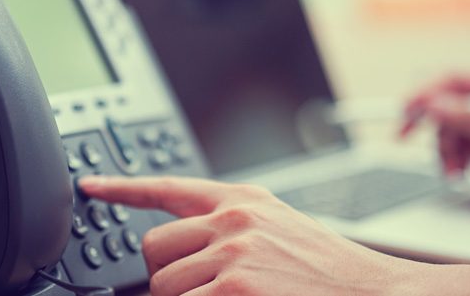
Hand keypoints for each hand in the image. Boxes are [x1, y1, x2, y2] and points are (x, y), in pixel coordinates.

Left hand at [78, 175, 416, 295]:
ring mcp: (233, 256)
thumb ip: (234, 230)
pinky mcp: (233, 290)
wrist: (378, 295)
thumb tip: (187, 249)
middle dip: (166, 278)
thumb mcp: (282, 232)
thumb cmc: (332, 275)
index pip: (171, 188)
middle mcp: (235, 221)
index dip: (123, 188)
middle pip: (154, 248)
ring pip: (162, 285)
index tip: (91, 186)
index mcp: (245, 202)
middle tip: (201, 293)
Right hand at [401, 73, 469, 197]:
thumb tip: (433, 105)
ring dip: (444, 152)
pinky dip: (451, 159)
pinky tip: (463, 170)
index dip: (423, 92)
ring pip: (443, 130)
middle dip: (427, 127)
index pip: (449, 80)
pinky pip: (451, 145)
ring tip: (457, 170)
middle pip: (439, 104)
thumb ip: (468, 118)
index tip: (406, 109)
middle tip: (402, 135)